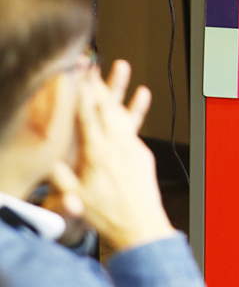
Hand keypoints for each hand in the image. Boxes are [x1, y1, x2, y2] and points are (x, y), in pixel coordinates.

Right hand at [49, 61, 174, 251]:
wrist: (138, 224)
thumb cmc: (105, 214)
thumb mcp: (75, 198)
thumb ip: (60, 178)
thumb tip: (48, 161)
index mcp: (96, 153)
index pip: (87, 116)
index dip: (82, 93)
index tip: (78, 74)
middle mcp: (116, 144)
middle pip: (106, 106)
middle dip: (98, 82)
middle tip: (93, 62)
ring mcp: (132, 146)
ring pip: (123, 111)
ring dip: (121, 88)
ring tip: (122, 66)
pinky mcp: (142, 151)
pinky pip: (137, 126)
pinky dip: (136, 108)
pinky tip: (142, 94)